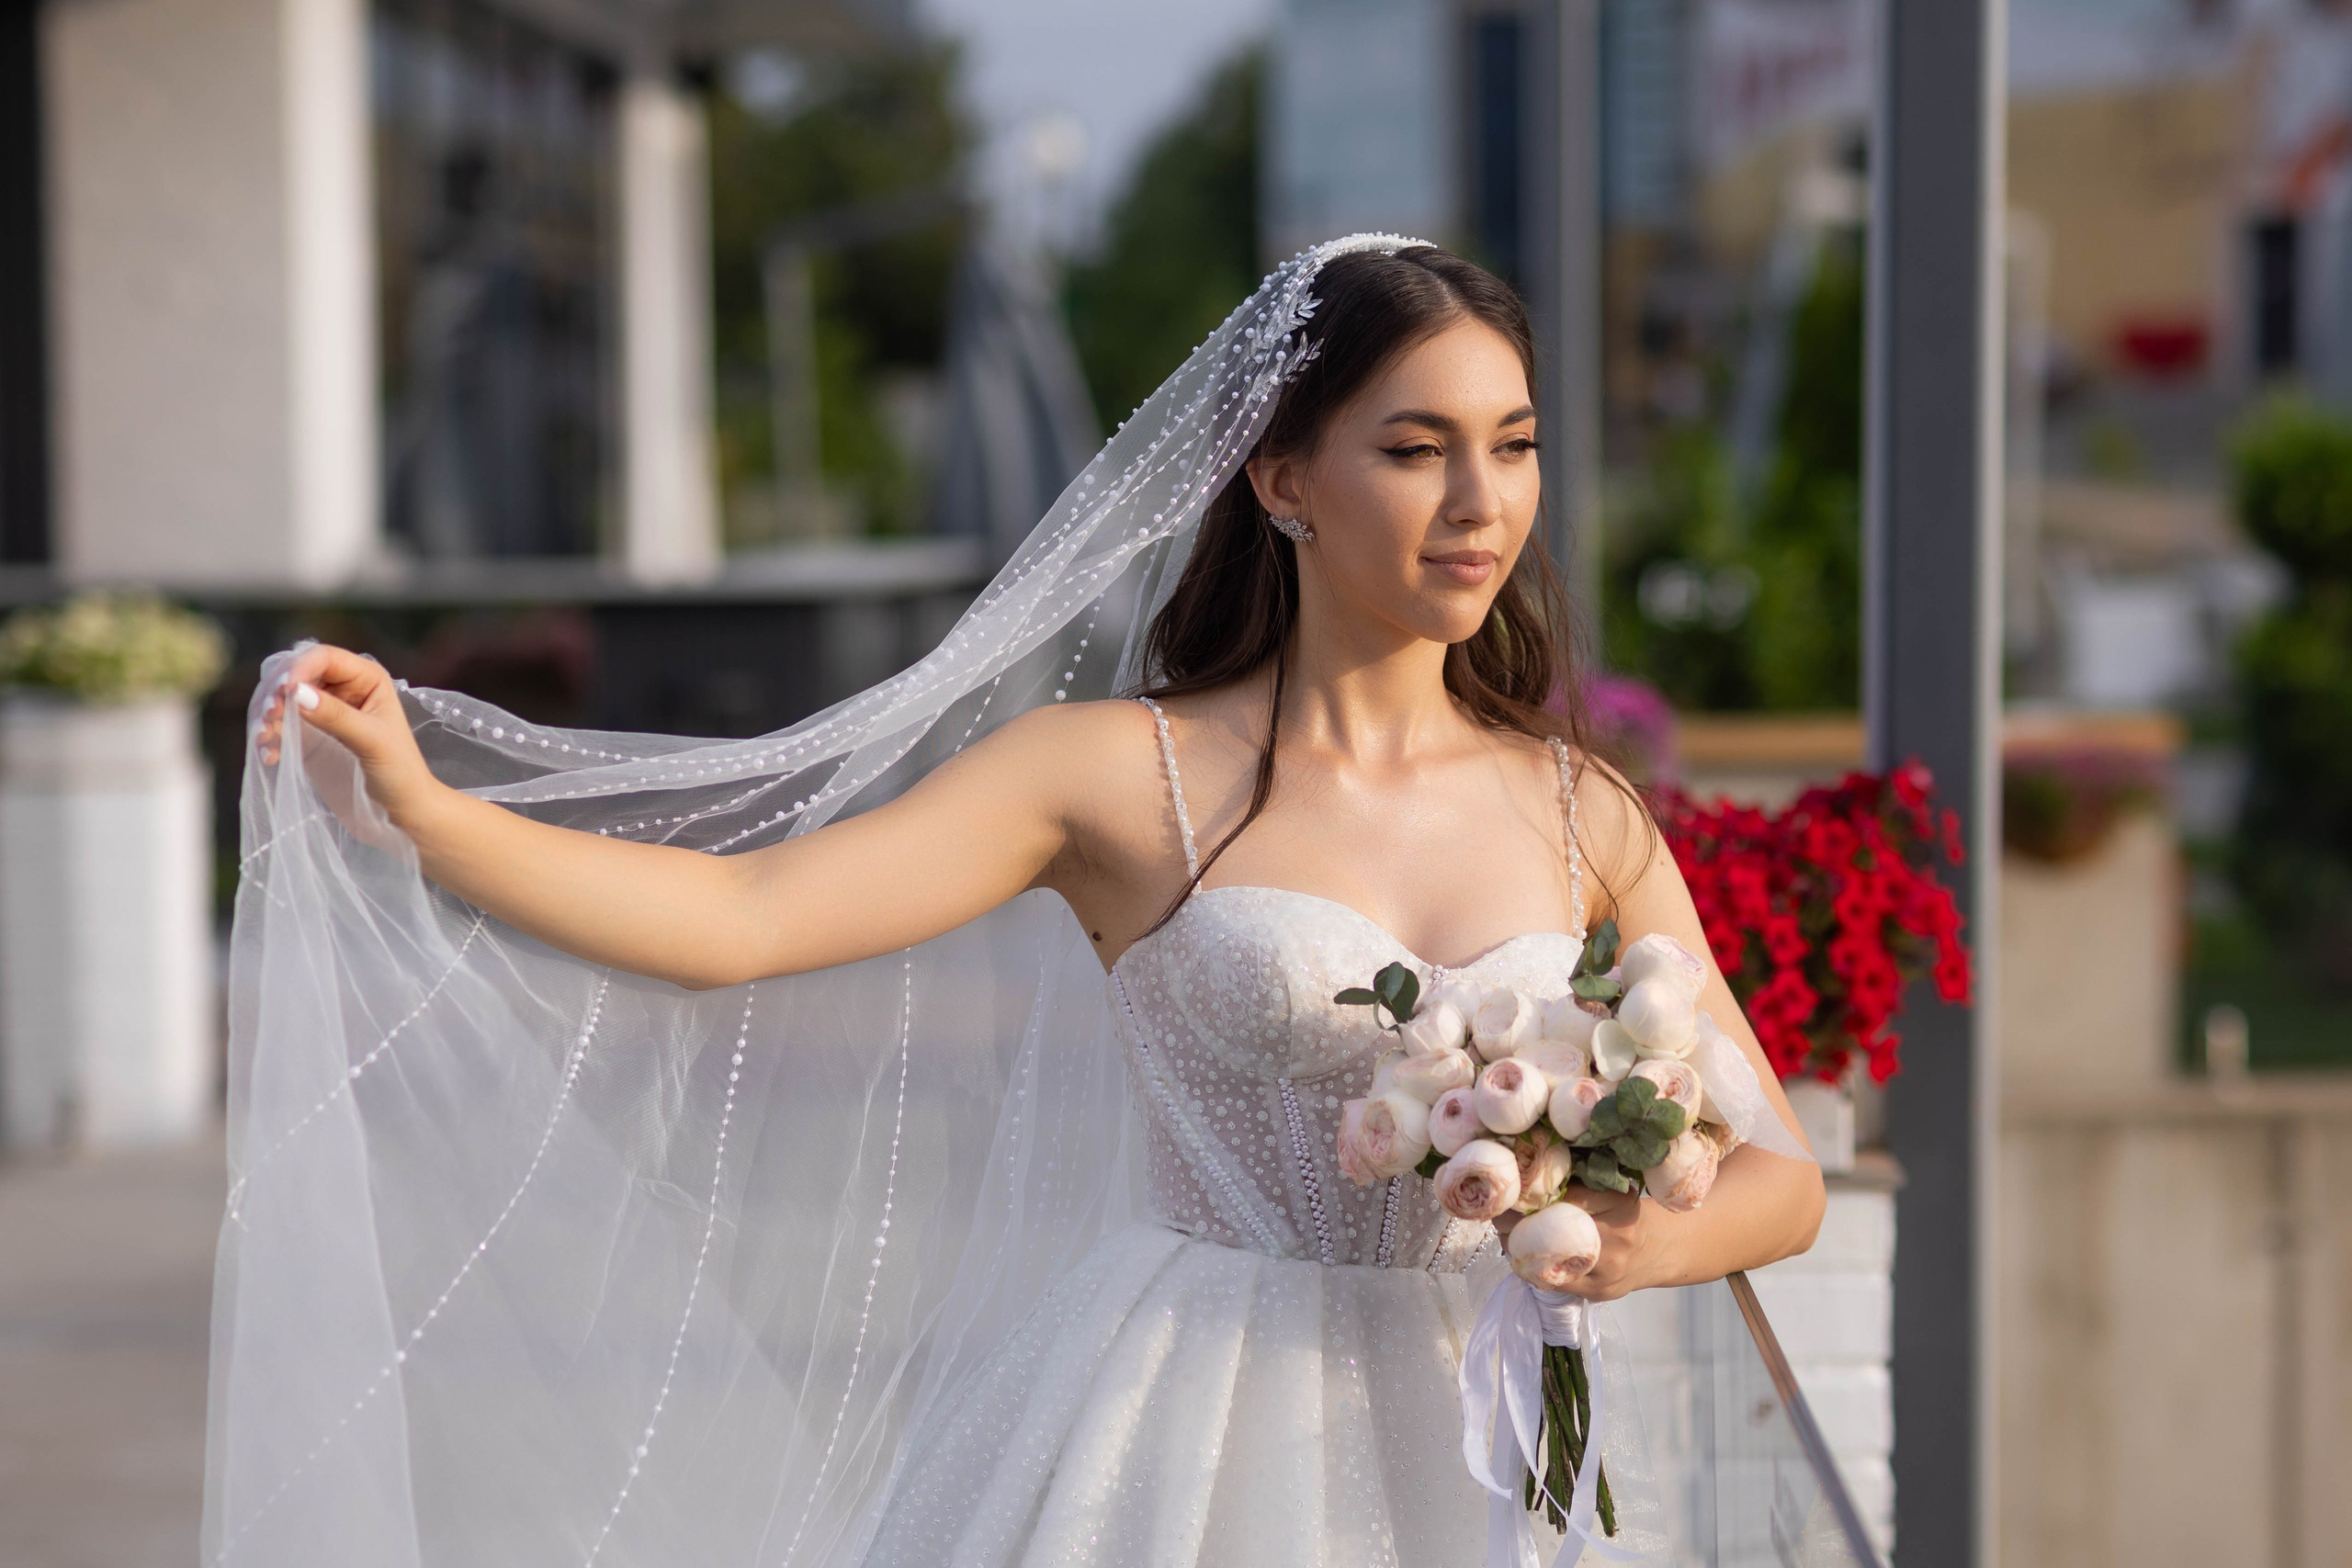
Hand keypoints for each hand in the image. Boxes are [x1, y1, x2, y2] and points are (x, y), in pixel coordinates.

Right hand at [254, 644, 442, 830]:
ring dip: (266, 715)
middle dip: (276, 691)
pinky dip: (268, 736)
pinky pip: (278, 725)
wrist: (401, 810)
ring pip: (281, 698)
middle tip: (269, 717)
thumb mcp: (373, 742)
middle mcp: (342, 687)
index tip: (285, 691)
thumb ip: (337, 716)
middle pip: (295, 673)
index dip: (300, 668)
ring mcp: (322, 710)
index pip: (324, 657)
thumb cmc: (400, 772)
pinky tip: (270, 755)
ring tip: (264, 738)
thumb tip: (297, 692)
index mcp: (366, 678)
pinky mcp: (308, 735)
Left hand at [1492, 1183, 1661, 1301]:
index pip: (1566, 1196)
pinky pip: (1554, 1281)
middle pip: (1554, 1229)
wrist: (1657, 1250)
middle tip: (1498, 1211)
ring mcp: (1608, 1268)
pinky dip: (1532, 1267)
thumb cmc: (1622, 1212)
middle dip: (1517, 1221)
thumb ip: (1577, 1183)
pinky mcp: (1597, 1291)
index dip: (1531, 1194)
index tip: (1511, 1189)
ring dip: (1518, 1246)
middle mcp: (1617, 1236)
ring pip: (1549, 1259)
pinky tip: (1522, 1256)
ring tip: (1505, 1233)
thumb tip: (1525, 1175)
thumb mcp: (1610, 1190)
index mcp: (1619, 1202)